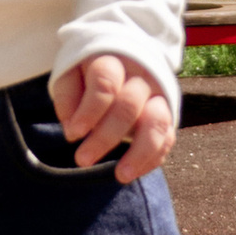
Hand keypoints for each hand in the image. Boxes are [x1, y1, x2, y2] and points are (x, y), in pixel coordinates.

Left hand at [50, 52, 176, 183]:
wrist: (123, 59)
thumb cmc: (89, 74)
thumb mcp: (70, 74)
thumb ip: (67, 97)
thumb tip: (73, 130)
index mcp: (113, 61)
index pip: (105, 83)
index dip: (89, 110)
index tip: (73, 134)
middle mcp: (140, 77)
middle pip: (129, 106)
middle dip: (105, 137)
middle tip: (82, 160)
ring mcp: (158, 95)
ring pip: (157, 123)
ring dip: (139, 152)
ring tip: (120, 175)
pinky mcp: (168, 113)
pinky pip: (167, 138)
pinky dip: (152, 159)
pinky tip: (132, 173)